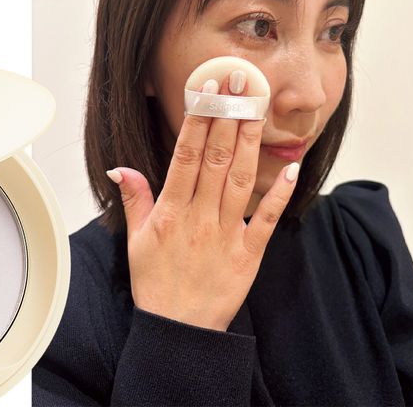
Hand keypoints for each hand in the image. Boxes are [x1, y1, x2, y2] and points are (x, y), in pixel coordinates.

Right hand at [108, 73, 298, 330]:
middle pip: (215, 159)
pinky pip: (266, 218)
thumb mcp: (136, 241)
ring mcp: (226, 234)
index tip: (207, 89)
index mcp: (170, 212)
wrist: (179, 331)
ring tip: (258, 108)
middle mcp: (199, 218)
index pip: (185, 155)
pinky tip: (292, 167)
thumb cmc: (156, 284)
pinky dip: (280, 193)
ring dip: (249, 142)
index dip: (198, 119)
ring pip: (239, 179)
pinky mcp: (249, 253)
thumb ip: (133, 199)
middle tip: (239, 82)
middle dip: (227, 116)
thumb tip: (121, 167)